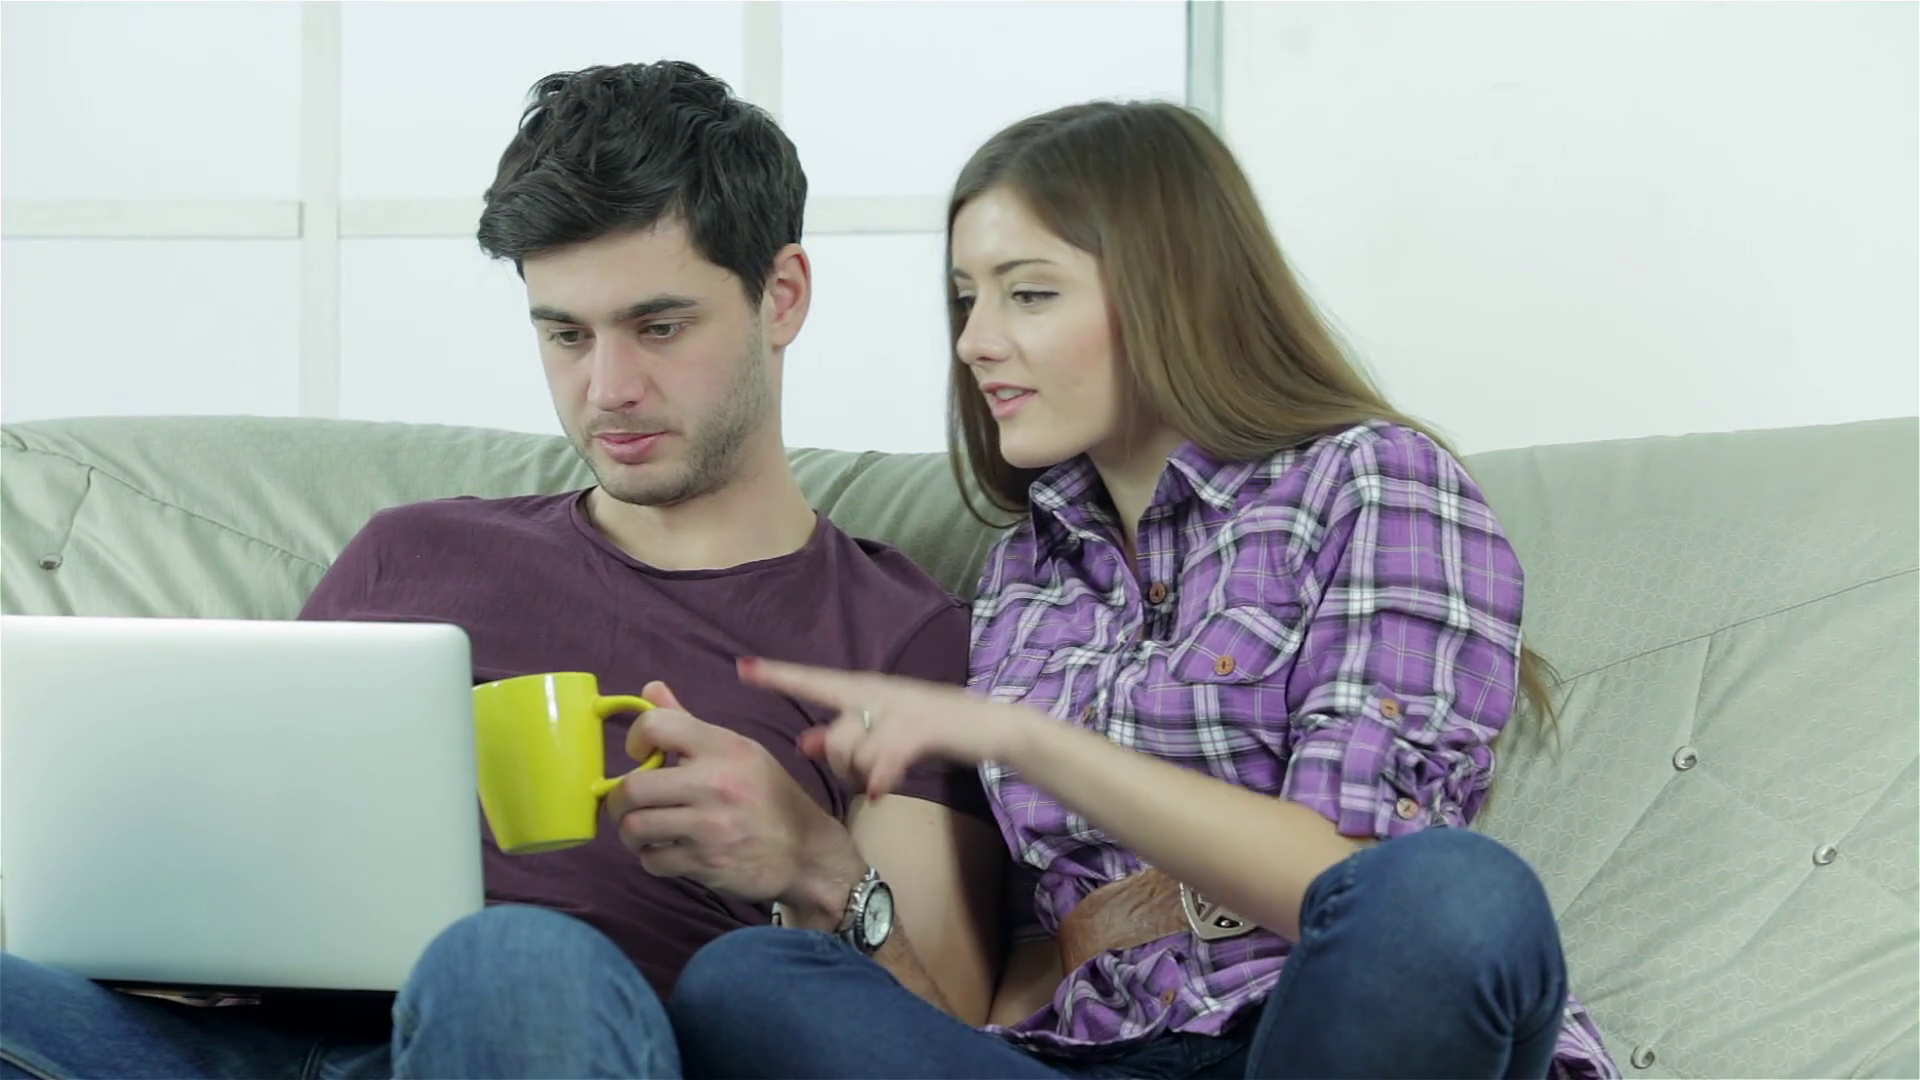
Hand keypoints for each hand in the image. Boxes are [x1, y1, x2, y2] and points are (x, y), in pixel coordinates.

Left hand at [605, 681, 847, 904]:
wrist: (807, 852)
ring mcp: (710, 825)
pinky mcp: (706, 862)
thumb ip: (690, 724)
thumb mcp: (740, 752)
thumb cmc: (770, 798)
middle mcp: (716, 783)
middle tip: (629, 803)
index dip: (634, 739)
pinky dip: (651, 857)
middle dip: (618, 798)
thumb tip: (650, 690)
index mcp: (725, 747)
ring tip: (643, 830)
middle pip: (632, 786)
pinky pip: (652, 860)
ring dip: (630, 831)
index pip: (656, 725)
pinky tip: (665, 851)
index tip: (639, 755)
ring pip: (634, 827)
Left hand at [736, 657, 1034, 800]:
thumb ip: (845, 734)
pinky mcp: (920, 729)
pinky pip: (881, 763)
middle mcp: (877, 693)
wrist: (989, 725)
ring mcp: (898, 710)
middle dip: (840, 767)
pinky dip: (879, 781)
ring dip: (865, 776)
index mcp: (866, 688)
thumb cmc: (934, 727)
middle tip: (865, 775)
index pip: (812, 680)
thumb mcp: (884, 728)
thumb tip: (804, 743)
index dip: (777, 676)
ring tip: (885, 777)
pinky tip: (883, 792)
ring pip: (855, 754)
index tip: (741, 668)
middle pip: (832, 738)